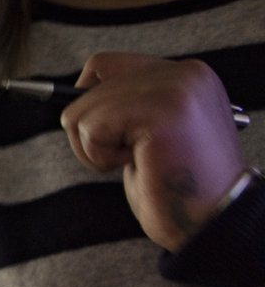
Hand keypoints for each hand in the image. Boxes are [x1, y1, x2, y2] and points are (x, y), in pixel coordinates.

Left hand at [61, 52, 248, 251]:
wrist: (212, 221)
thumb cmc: (175, 188)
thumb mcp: (148, 135)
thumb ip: (126, 106)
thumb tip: (74, 94)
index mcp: (185, 75)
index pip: (103, 65)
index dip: (88, 100)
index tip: (103, 132)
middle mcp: (184, 73)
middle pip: (89, 85)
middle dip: (92, 132)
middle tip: (131, 157)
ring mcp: (175, 87)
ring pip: (82, 110)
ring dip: (95, 149)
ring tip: (137, 161)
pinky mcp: (161, 110)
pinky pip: (91, 128)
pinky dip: (100, 157)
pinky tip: (138, 165)